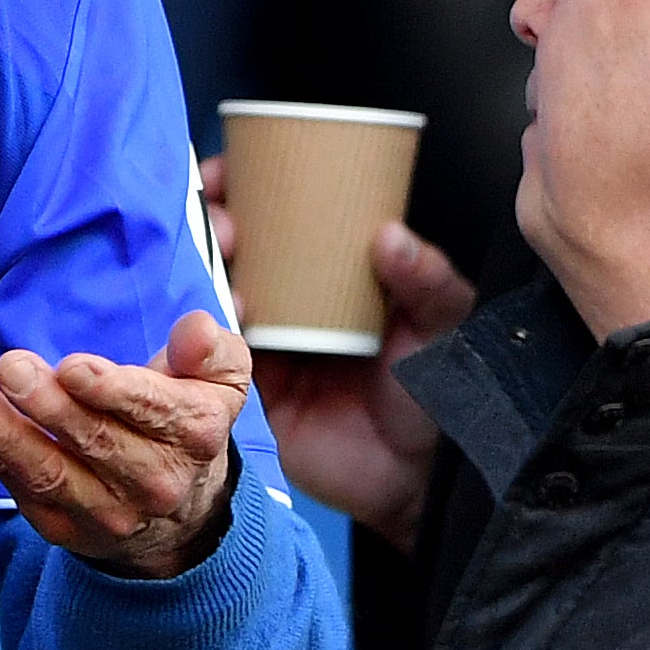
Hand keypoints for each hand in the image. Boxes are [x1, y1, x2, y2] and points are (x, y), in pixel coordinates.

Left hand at [0, 309, 244, 579]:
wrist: (178, 515)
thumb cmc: (183, 421)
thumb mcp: (219, 381)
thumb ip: (209, 349)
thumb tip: (192, 328)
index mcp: (192, 435)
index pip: (153, 412)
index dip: (111, 391)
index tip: (72, 368)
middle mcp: (153, 482)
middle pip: (94, 442)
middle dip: (47, 405)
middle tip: (9, 366)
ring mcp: (104, 511)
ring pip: (46, 471)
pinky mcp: (60, 525)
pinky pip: (12, 483)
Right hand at [227, 172, 472, 547]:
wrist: (423, 480)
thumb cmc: (440, 393)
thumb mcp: (443, 325)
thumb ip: (426, 281)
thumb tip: (390, 234)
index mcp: (336, 275)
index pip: (286, 218)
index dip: (249, 189)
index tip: (231, 169)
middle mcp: (296, 301)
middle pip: (240, 248)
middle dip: (215, 220)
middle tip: (221, 217)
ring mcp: (270, 343)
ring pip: (221, 292)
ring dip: (206, 267)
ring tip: (221, 255)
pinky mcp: (253, 388)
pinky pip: (218, 354)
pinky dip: (207, 332)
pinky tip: (217, 316)